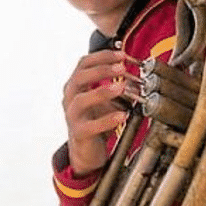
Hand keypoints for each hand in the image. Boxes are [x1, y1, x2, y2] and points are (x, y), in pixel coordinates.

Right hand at [62, 49, 131, 176]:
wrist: (86, 149)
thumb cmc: (94, 120)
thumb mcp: (104, 99)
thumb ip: (115, 86)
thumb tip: (136, 75)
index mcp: (75, 86)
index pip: (84, 63)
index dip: (102, 56)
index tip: (121, 55)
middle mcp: (70, 98)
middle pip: (80, 77)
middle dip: (101, 70)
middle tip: (121, 68)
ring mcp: (72, 115)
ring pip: (81, 100)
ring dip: (102, 92)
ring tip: (121, 87)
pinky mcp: (79, 132)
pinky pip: (91, 125)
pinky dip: (107, 119)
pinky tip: (122, 116)